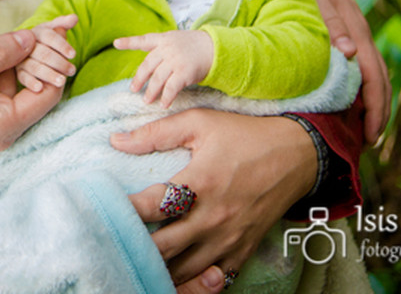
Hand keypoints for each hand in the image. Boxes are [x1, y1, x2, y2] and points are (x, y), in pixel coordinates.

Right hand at [15, 15, 77, 91]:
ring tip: (62, 82)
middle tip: (72, 71)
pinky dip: (31, 82)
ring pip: (34, 66)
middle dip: (59, 62)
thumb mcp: (52, 30)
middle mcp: (26, 45)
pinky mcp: (17, 71)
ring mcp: (20, 58)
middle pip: (43, 53)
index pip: (49, 36)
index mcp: (36, 32)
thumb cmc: (44, 40)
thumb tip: (74, 18)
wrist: (27, 50)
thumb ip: (62, 24)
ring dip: (48, 74)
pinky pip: (22, 77)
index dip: (62, 45)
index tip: (73, 55)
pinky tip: (40, 88)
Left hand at [112, 109, 316, 285]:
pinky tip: (172, 272)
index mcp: (200, 184)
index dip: (124, 211)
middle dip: (135, 245)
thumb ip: (156, 133)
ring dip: (158, 266)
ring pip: (184, 271)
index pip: (152, 207)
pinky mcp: (242, 250)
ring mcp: (229, 239)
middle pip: (163, 248)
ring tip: (135, 257)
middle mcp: (214, 218)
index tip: (102, 208)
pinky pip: (212, 280)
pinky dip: (190, 280)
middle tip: (113, 239)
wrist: (297, 156)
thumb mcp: (200, 123)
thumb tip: (116, 140)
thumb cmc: (245, 136)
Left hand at [114, 31, 212, 107]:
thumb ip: (163, 50)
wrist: (216, 47)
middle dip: (139, 78)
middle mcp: (167, 49)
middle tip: (133, 89)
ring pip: (157, 78)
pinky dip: (166, 97)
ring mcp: (175, 60)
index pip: (143, 40)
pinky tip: (163, 104)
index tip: (115, 43)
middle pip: (147, 65)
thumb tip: (150, 67)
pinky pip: (171, 87)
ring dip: (151, 91)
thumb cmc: (196, 47)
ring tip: (146, 100)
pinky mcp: (184, 72)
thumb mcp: (177, 41)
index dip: (129, 42)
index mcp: (164, 39)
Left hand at [282, 0, 390, 142]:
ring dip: (367, 95)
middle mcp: (352, 22)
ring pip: (366, 65)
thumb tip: (350, 54)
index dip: (375, 104)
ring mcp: (344, 19)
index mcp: (350, 20)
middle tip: (369, 140)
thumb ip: (329, 17)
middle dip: (376, 108)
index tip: (371, 133)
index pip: (372, 71)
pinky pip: (352, 53)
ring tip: (360, 125)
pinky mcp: (333, 15)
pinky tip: (343, 91)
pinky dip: (354, 77)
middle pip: (375, 73)